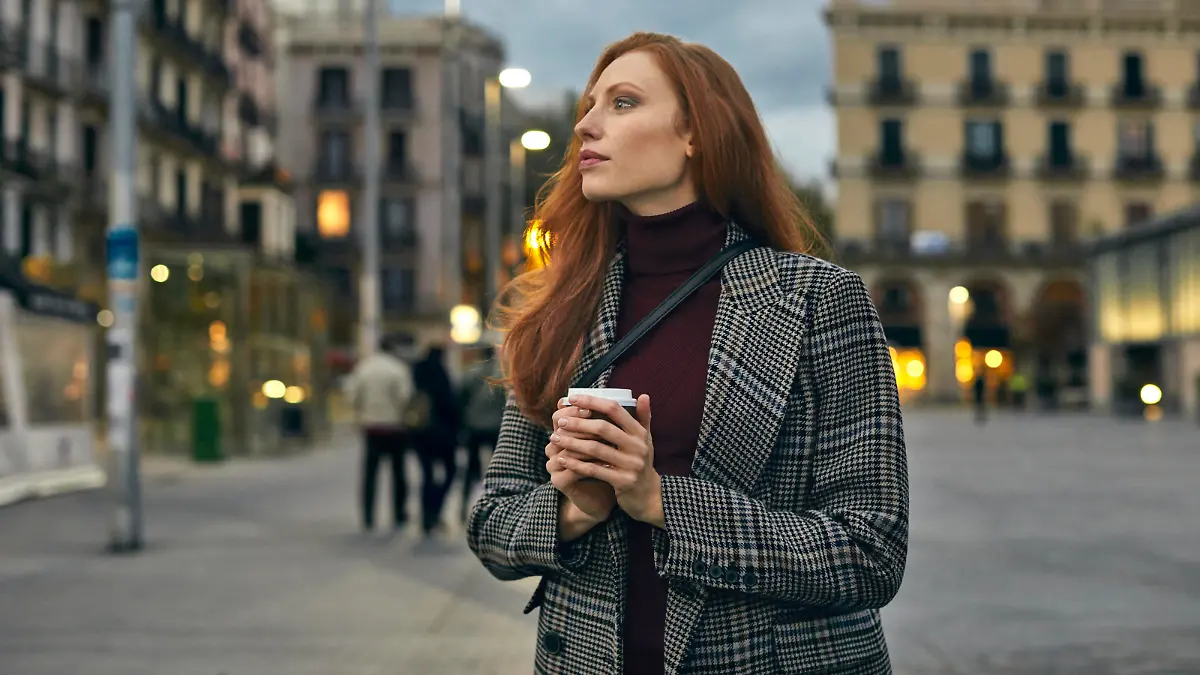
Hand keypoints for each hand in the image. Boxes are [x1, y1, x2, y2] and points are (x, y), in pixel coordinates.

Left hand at [551, 393, 663, 527]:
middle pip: (603, 428)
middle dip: (578, 423)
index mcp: (640, 432)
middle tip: (560, 421)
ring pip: (595, 449)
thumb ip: (643, 417)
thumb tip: (644, 394)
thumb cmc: (641, 462)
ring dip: (572, 442)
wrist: (648, 496)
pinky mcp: (623, 481)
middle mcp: (638, 446)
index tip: (573, 398)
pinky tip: (561, 458)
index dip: (593, 401)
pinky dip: (575, 463)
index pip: (615, 409)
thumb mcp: (646, 440)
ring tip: (555, 438)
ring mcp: (631, 465)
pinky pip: (594, 469)